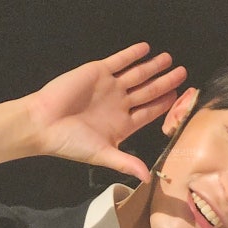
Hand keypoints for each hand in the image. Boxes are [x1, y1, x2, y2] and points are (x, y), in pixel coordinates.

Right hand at [26, 43, 186, 182]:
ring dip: (153, 66)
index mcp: (122, 124)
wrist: (44, 123)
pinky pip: (119, 61)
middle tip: (183, 73)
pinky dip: (132, 54)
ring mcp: (109, 87)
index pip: (149, 112)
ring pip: (137, 74)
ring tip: (169, 59)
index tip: (180, 97)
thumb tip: (148, 179)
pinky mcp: (98, 72)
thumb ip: (126, 163)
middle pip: (148, 91)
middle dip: (166, 82)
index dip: (164, 105)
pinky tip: (146, 48)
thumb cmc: (71, 142)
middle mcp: (118, 104)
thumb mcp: (102, 155)